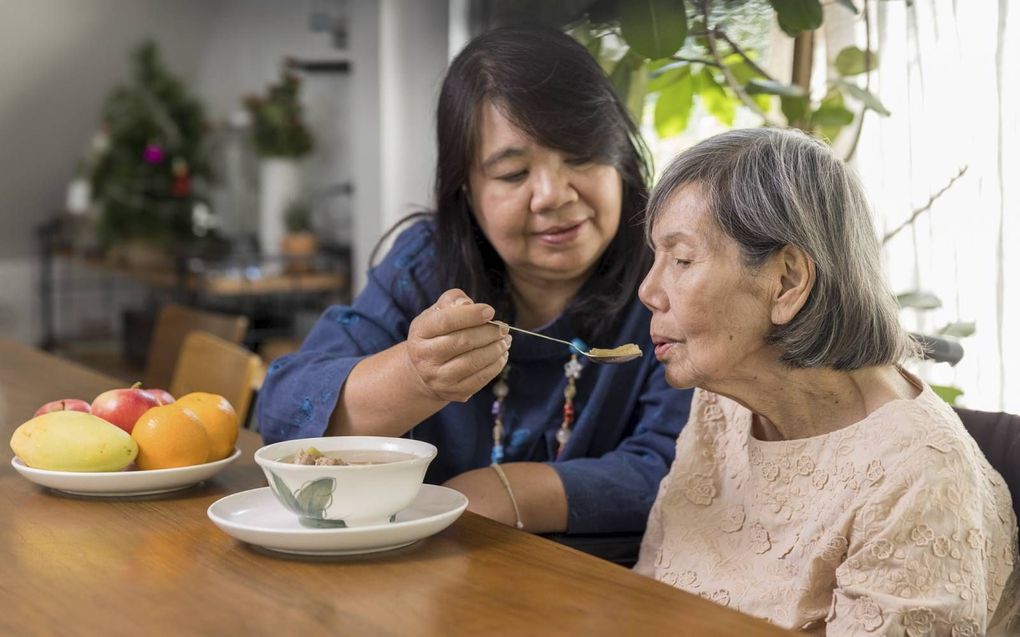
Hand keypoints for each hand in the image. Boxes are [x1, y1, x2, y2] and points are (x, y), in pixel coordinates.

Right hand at [404, 288, 510, 402]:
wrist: (424, 372)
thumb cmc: (437, 334)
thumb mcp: (437, 312)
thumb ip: (452, 301)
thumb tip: (468, 305)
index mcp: (420, 332)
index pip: (445, 321)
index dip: (471, 315)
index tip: (490, 311)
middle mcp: (425, 357)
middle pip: (462, 342)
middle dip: (489, 333)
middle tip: (504, 328)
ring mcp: (439, 377)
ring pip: (473, 362)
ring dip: (496, 349)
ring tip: (506, 340)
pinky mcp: (454, 392)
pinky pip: (480, 379)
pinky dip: (496, 365)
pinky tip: (502, 354)